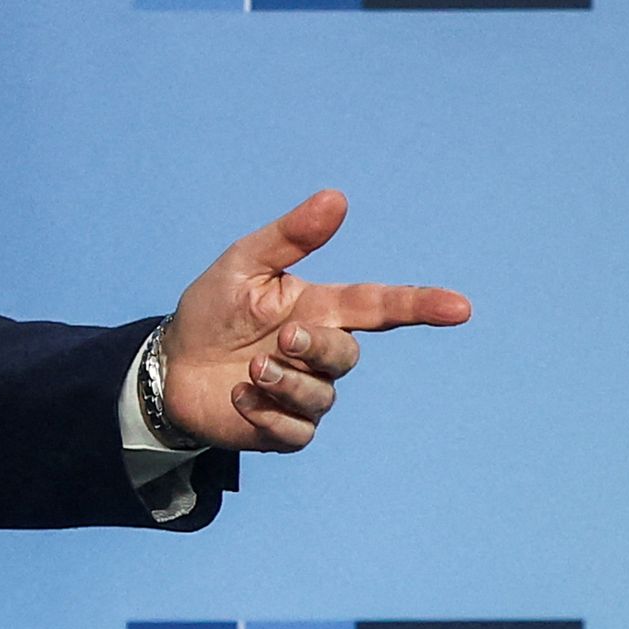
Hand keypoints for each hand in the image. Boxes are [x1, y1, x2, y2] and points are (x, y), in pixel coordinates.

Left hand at [164, 190, 470, 450]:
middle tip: (281, 339)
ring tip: (250, 369)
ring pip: (323, 396)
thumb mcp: (243, 266)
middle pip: (347, 355)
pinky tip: (238, 396)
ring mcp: (307, 394)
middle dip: (316, 347)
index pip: (383, 306)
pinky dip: (266, 413)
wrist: (169, 365)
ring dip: (285, 381)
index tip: (460, 307)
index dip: (422, 306)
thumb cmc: (213, 311)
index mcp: (321, 310)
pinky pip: (297, 430)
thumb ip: (289, 237)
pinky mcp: (284, 430)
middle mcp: (322, 354)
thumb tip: (336, 198)